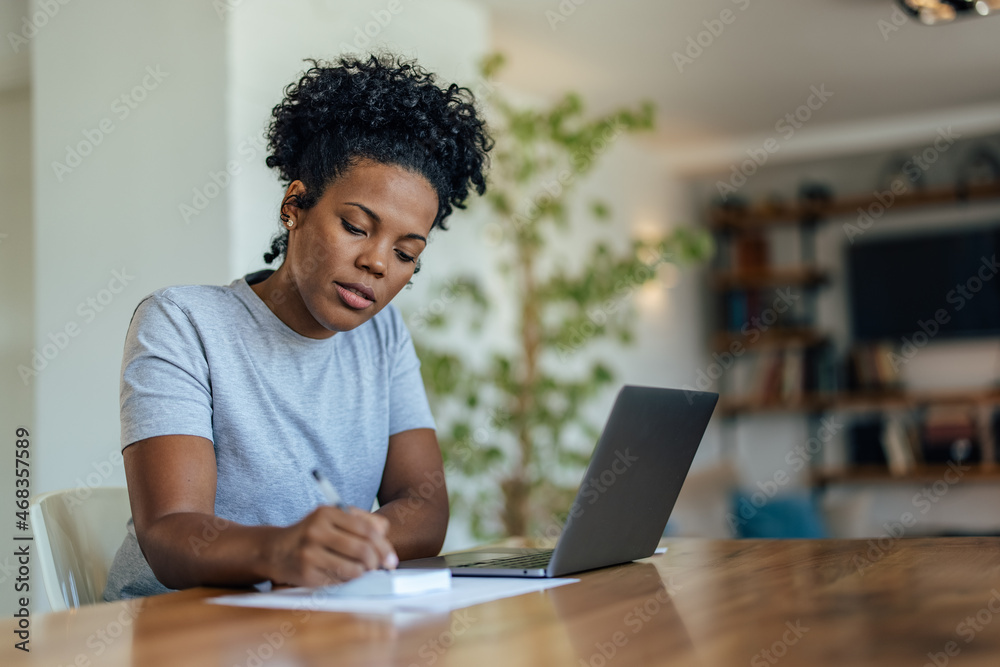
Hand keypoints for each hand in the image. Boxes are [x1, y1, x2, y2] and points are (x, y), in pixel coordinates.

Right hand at [265, 506, 397, 586]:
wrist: (275, 550)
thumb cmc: (313, 534)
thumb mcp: (333, 518)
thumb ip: (362, 521)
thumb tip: (385, 533)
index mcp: (327, 513)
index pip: (367, 529)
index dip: (384, 546)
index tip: (391, 558)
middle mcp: (317, 531)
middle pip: (363, 550)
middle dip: (377, 562)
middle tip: (380, 567)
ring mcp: (309, 553)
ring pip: (354, 569)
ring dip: (364, 573)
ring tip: (362, 570)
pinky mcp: (306, 573)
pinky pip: (339, 581)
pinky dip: (348, 580)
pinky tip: (344, 573)